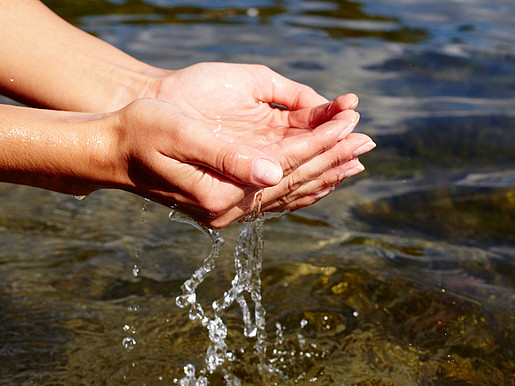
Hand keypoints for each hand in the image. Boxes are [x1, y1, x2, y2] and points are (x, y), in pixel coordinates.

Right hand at [107, 98, 362, 226]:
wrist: (115, 151)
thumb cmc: (142, 133)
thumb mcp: (180, 136)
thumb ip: (227, 158)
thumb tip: (273, 173)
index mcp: (219, 192)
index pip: (284, 166)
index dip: (319, 143)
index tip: (350, 125)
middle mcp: (228, 209)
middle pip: (293, 182)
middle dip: (331, 159)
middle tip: (368, 142)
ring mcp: (227, 210)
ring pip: (289, 194)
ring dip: (323, 175)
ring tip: (354, 162)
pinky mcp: (226, 204)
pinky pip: (275, 198)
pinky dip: (302, 186)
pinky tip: (318, 179)